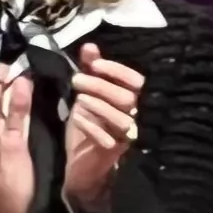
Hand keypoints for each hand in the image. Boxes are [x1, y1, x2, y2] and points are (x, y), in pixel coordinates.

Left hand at [60, 51, 144, 212]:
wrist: (78, 166)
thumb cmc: (85, 126)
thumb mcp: (84, 95)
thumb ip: (89, 71)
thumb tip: (90, 46)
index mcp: (128, 100)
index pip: (136, 81)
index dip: (117, 70)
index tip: (94, 63)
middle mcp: (133, 118)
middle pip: (128, 98)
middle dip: (102, 86)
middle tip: (77, 80)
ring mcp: (125, 137)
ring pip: (122, 119)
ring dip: (98, 106)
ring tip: (77, 100)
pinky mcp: (113, 153)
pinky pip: (108, 140)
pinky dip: (91, 128)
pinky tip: (76, 120)